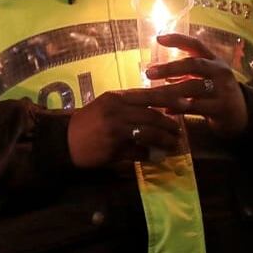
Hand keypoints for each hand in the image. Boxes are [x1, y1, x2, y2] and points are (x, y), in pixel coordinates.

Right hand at [65, 90, 182, 167]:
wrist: (65, 140)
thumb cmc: (87, 121)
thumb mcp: (107, 106)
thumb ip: (129, 106)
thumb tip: (155, 110)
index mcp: (116, 97)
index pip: (149, 95)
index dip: (170, 99)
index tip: (187, 102)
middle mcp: (117, 110)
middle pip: (152, 115)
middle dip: (170, 123)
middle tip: (180, 130)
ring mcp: (115, 129)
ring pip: (148, 133)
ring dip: (164, 139)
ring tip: (174, 143)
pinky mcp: (113, 147)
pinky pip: (138, 151)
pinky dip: (150, 155)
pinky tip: (158, 157)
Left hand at [141, 32, 248, 137]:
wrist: (242, 114)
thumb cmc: (216, 93)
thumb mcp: (205, 78)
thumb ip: (184, 73)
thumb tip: (154, 69)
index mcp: (214, 61)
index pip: (196, 45)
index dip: (178, 39)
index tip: (158, 38)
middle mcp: (220, 71)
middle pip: (194, 65)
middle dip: (169, 68)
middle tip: (148, 73)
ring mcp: (223, 89)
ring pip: (193, 87)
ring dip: (170, 91)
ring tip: (152, 95)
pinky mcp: (222, 108)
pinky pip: (197, 107)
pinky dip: (180, 108)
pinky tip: (166, 110)